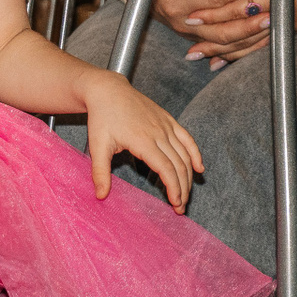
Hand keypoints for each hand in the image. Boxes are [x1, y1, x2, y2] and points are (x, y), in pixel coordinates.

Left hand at [80, 68, 202, 211]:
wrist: (106, 90)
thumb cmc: (101, 117)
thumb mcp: (97, 145)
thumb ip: (100, 172)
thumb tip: (100, 196)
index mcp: (143, 141)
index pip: (166, 169)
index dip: (174, 188)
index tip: (175, 204)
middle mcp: (159, 133)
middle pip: (179, 165)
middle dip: (183, 188)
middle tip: (180, 207)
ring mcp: (166, 125)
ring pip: (185, 155)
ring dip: (189, 176)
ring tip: (186, 194)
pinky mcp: (168, 120)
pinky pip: (187, 139)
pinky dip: (195, 154)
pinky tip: (199, 168)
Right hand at [132, 0, 267, 63]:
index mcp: (176, 1)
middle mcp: (182, 22)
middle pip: (221, 28)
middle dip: (248, 21)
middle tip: (270, 11)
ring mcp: (189, 34)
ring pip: (224, 42)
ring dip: (249, 36)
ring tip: (270, 25)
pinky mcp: (196, 39)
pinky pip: (222, 47)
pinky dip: (242, 45)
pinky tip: (259, 41)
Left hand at [154, 0, 296, 71]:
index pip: (241, 7)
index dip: (216, 12)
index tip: (194, 16)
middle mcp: (285, 16)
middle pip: (243, 31)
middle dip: (214, 37)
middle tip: (189, 44)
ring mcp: (291, 26)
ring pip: (253, 43)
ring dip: (227, 51)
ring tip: (203, 58)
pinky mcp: (296, 29)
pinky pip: (266, 45)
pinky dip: (247, 53)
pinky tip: (230, 61)